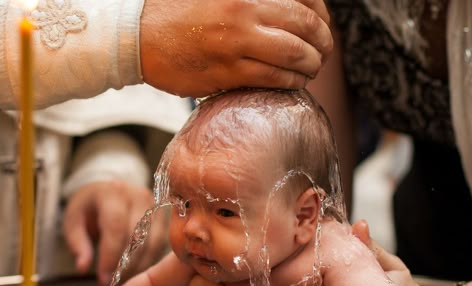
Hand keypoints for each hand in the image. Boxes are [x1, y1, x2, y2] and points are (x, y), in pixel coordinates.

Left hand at [63, 181, 167, 285]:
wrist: (110, 189)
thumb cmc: (90, 207)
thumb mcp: (73, 221)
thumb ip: (77, 243)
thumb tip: (83, 268)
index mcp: (111, 194)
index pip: (115, 226)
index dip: (111, 255)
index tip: (104, 279)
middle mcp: (138, 196)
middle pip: (138, 236)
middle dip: (126, 265)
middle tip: (114, 285)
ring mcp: (155, 207)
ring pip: (154, 243)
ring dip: (140, 266)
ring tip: (125, 281)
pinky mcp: (164, 217)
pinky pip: (161, 245)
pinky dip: (150, 261)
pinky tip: (137, 272)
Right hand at [140, 0, 332, 96]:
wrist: (138, 36)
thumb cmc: (176, 11)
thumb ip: (251, 3)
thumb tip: (285, 9)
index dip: (322, 15)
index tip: (323, 27)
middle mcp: (244, 10)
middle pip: (305, 26)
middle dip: (323, 43)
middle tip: (324, 52)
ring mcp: (236, 42)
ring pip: (292, 55)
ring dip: (310, 65)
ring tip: (311, 69)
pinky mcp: (227, 71)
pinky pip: (272, 78)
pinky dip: (290, 82)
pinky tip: (293, 82)